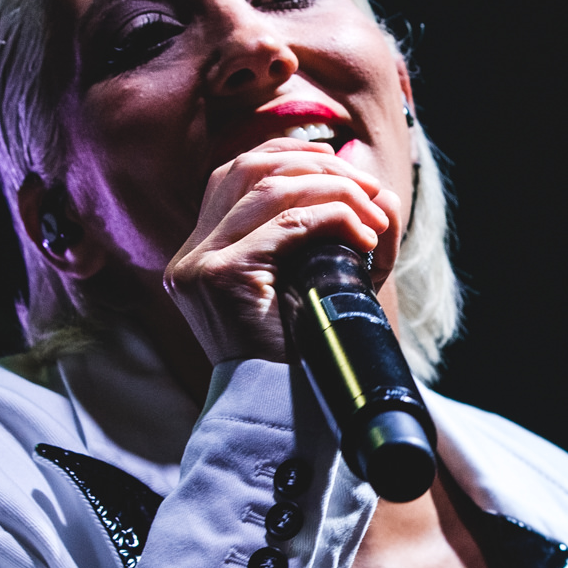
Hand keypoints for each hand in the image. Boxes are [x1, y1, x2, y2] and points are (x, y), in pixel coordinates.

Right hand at [162, 136, 403, 367]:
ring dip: (332, 189)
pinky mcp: (221, 276)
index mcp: (200, 254)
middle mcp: (190, 256)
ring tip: (371, 212)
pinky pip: (287, 224)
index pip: (234, 173)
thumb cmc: (305, 354)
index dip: (288, 155)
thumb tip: (378, 190)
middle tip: (368, 187)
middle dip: (315, 165)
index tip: (338, 162)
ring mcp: (199, 265)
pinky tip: (361, 233)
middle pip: (248, 168)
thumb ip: (335, 232)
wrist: (288, 412)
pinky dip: (332, 217)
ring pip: (269, 187)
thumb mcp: (315, 282)